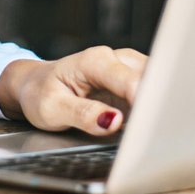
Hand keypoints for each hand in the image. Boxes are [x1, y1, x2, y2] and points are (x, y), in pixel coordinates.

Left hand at [0, 47, 147, 137]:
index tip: (150, 128)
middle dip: (159, 105)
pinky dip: (155, 109)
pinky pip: (152, 92)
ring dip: (160, 107)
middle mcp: (116, 59)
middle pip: (153, 78)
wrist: (35, 85)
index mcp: (96, 61)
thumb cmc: (41, 94)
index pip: (132, 81)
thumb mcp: (52, 109)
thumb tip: (114, 121)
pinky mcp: (133, 82)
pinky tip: (151, 126)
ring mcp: (127, 68)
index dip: (145, 105)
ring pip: (158, 83)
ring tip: (157, 133)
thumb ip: (83, 115)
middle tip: (159, 134)